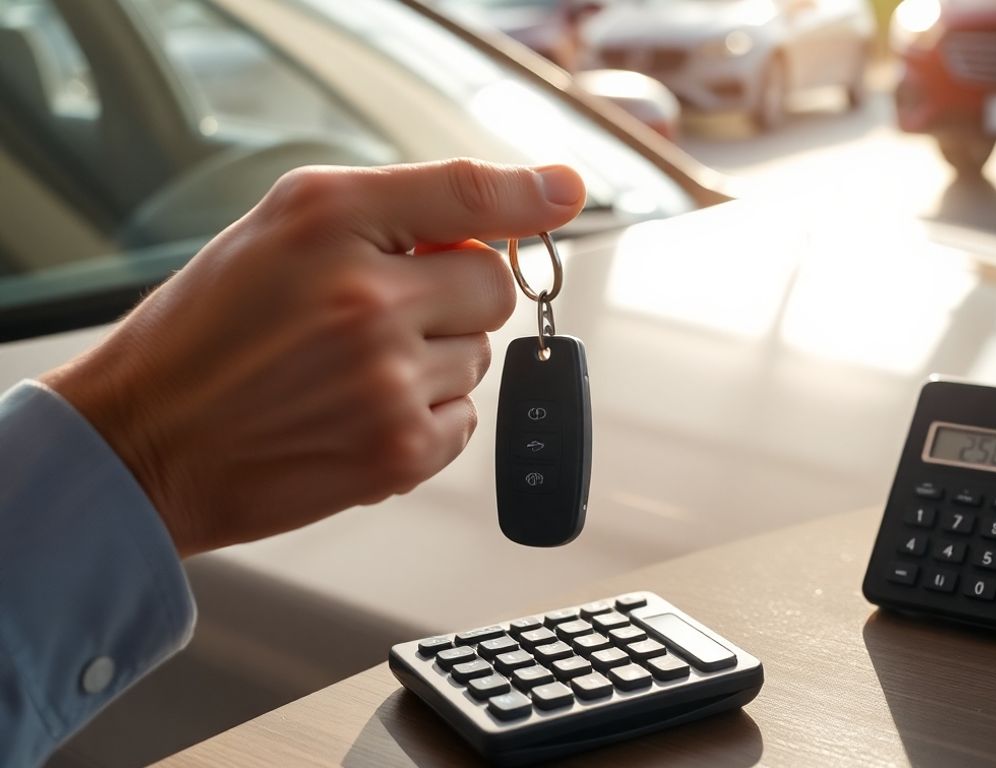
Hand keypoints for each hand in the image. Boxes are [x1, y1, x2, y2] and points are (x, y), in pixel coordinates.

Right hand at [41, 160, 585, 555]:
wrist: (143, 447)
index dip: (527, 193)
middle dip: (454, 298)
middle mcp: (366, 296)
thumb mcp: (276, 232)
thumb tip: (497, 219)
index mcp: (328, 221)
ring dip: (433, 362)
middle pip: (491, 287)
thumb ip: (386, 214)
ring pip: (477, 357)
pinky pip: (464, 421)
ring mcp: (387, 380)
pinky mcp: (399, 453)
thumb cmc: (204, 338)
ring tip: (350, 372)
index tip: (565, 194)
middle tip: (387, 313)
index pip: (464, 193)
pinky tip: (359, 414)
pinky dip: (425, 419)